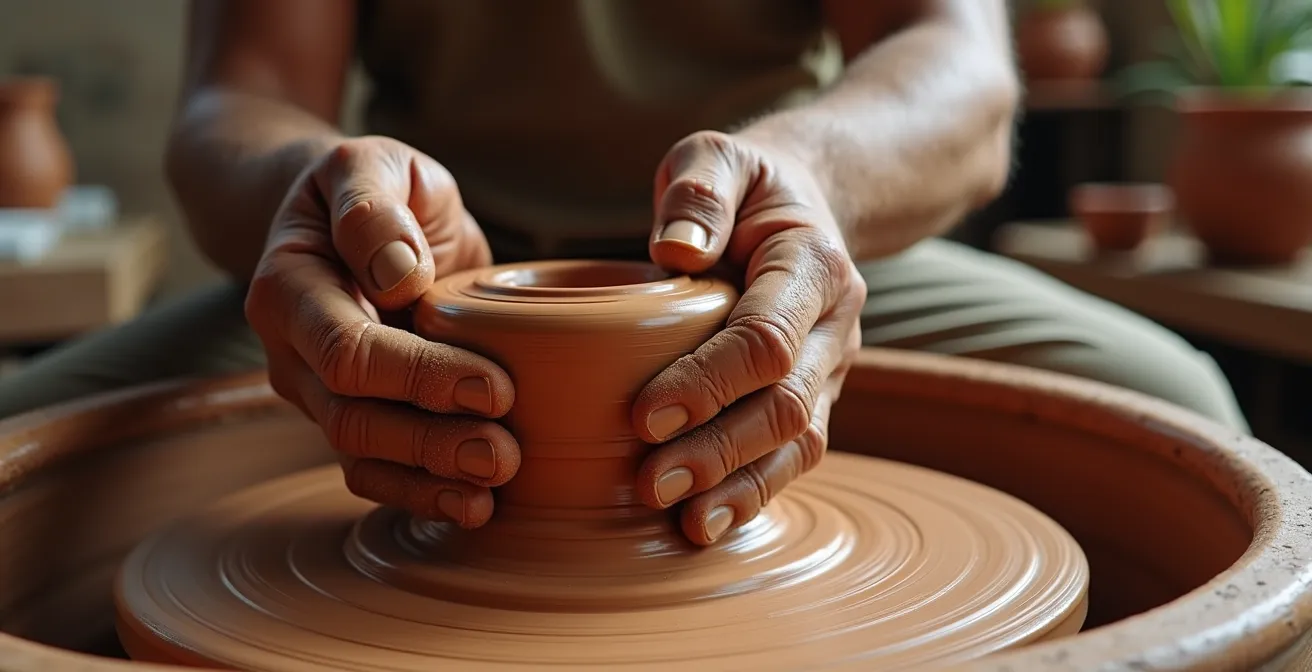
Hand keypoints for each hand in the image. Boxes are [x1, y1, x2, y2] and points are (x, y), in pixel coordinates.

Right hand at [245, 136, 519, 527]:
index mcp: (289, 287)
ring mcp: (317, 391)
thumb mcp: (370, 162)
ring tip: (496, 486)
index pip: (348, 349)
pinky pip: (374, 471)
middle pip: (353, 415)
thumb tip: (397, 273)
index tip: (493, 386)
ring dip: (430, 477)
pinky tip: (472, 507)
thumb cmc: (367, 186)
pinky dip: (420, 494)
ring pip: (363, 452)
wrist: (349, 216)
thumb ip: (375, 206)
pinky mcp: (353, 414)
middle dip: (430, 442)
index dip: (419, 376)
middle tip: (504, 453)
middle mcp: (292, 351)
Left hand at [633, 130, 865, 545]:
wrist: (800, 207)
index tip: (644, 413)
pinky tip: (705, 523)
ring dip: (739, 484)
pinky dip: (752, 492)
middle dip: (720, 448)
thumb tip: (676, 252)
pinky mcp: (812, 397)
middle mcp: (832, 325)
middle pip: (787, 403)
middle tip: (651, 481)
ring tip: (682, 520)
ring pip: (798, 442)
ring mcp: (829, 368)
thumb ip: (700, 188)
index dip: (709, 381)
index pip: (767, 337)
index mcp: (813, 263)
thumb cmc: (743, 185)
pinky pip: (792, 456)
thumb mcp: (717, 155)